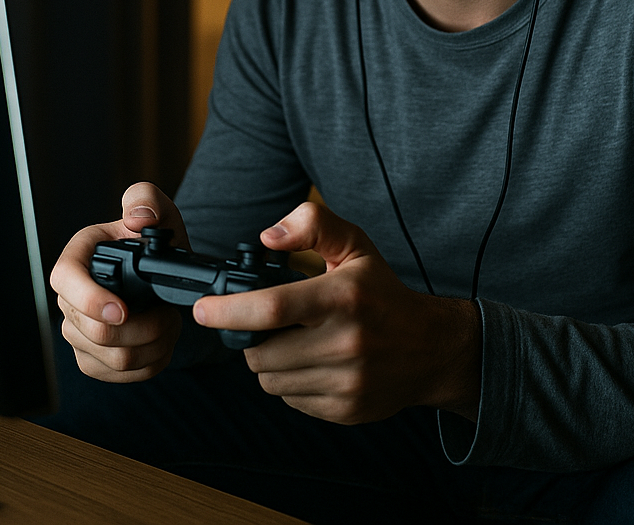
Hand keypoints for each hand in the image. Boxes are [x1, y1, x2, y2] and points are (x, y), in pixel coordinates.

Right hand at [49, 182, 188, 382]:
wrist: (164, 275)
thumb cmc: (155, 241)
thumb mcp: (158, 210)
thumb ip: (146, 200)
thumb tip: (137, 218)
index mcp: (78, 257)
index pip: (64, 280)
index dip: (90, 300)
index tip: (123, 310)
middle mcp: (70, 298)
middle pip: (95, 332)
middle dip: (144, 327)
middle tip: (169, 311)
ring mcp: (77, 332)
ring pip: (113, 359)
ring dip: (153, 345)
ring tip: (170, 322)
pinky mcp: (92, 359)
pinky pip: (120, 376)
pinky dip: (151, 363)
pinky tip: (163, 342)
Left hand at [193, 202, 481, 423]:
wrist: (430, 348)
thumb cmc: (382, 292)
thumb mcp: (354, 245)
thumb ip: (312, 224)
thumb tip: (267, 238)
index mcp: (342, 296)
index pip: (272, 307)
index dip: (228, 310)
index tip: (202, 308)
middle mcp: (345, 341)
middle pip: (261, 352)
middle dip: (250, 338)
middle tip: (264, 323)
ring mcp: (346, 380)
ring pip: (270, 380)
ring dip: (267, 362)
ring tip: (291, 341)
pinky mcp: (345, 409)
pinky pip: (290, 399)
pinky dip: (289, 382)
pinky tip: (310, 362)